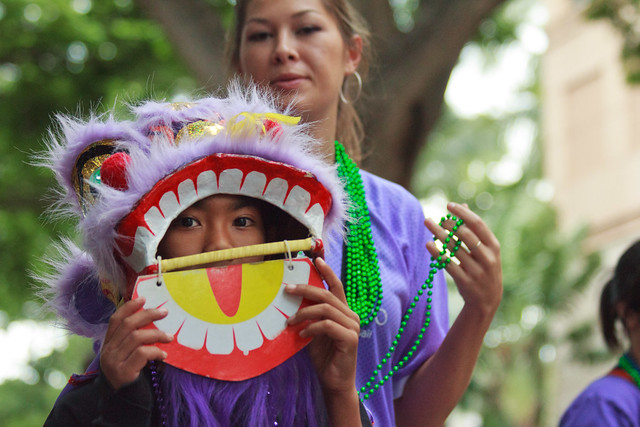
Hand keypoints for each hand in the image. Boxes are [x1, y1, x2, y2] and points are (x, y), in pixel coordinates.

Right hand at [100, 297, 172, 389]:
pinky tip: (164, 355)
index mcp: (108, 345)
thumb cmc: (129, 377)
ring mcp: (114, 362)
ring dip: (157, 334)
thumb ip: (132, 342)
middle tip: (165, 312)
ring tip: (170, 338)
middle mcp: (108, 352)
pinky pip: (142, 353)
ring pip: (136, 337)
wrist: (122, 405)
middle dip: (147, 315)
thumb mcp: (126, 357)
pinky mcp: (124, 372)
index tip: (143, 298)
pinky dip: (155, 351)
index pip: (115, 320)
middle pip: (127, 324)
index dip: (129, 307)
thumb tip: (153, 322)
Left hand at [285, 258, 359, 394]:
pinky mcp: (350, 338)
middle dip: (306, 289)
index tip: (315, 260)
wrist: (334, 382)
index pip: (336, 286)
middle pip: (327, 294)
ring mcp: (353, 326)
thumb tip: (291, 299)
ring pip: (326, 309)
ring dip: (304, 312)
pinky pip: (327, 325)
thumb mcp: (312, 331)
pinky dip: (312, 328)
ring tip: (290, 321)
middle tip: (287, 289)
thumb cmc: (323, 356)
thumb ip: (308, 316)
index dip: (327, 272)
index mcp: (343, 311)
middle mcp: (351, 315)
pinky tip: (302, 335)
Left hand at [424, 202, 501, 316]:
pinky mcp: (465, 281)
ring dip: (439, 234)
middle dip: (449, 224)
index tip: (448, 205)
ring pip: (454, 248)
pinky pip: (448, 264)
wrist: (488, 301)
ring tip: (428, 223)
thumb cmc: (484, 268)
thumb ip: (474, 229)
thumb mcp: (486, 250)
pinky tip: (428, 244)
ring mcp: (477, 271)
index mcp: (494, 246)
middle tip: (437, 218)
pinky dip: (437, 253)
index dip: (463, 213)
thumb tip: (462, 205)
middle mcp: (488, 258)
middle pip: (465, 235)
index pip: (478, 224)